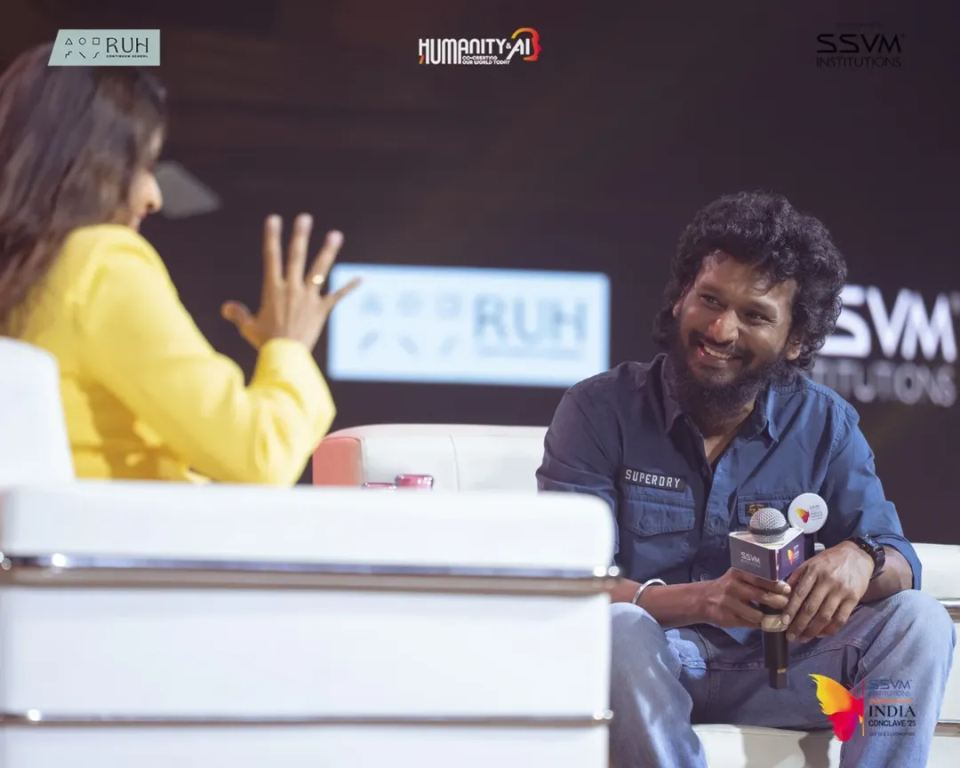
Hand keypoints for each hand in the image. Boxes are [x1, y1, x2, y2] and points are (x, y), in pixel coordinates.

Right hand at [221, 213, 360, 349]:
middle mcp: (292, 288)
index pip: (271, 257)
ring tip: (336, 234)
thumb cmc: (265, 342)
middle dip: (300, 235)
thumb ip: (238, 314)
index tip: (274, 219)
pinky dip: (349, 287)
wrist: (285, 356)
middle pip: (296, 256)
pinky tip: (361, 278)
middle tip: (305, 217)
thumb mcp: (248, 327)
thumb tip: (226, 307)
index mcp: (273, 289)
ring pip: (320, 269)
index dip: (272, 237)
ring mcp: (308, 297)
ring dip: (328, 251)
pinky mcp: (321, 310)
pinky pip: (337, 296)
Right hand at [700, 567, 791, 627]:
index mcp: (737, 574)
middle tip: (786, 604)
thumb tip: (783, 587)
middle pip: (760, 595)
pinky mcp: (728, 618)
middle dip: (777, 601)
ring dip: (770, 617)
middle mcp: (732, 587)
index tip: (787, 589)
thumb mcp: (737, 577)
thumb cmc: (727, 587)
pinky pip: (750, 624)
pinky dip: (760, 625)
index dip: (775, 585)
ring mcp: (729, 604)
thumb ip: (756, 580)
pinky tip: (765, 623)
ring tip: (779, 618)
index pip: (760, 578)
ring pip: (756, 614)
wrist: (703, 599)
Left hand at [782, 542, 873, 641]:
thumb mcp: (811, 562)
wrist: (858, 555)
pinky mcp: (854, 599)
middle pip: (811, 608)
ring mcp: (842, 591)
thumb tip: (784, 594)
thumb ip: (797, 577)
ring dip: (813, 631)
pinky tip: (821, 634)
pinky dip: (830, 629)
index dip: (790, 610)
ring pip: (825, 616)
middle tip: (791, 636)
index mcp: (814, 571)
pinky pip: (841, 619)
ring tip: (803, 638)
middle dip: (799, 625)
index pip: (799, 594)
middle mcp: (827, 581)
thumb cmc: (830, 560)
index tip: (783, 622)